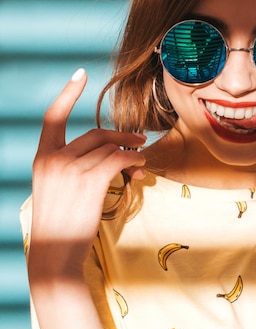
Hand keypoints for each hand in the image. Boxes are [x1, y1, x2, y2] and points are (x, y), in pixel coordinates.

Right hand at [29, 68, 145, 278]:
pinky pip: (119, 159)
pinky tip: (140, 167)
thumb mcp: (58, 189)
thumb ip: (76, 166)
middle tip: (139, 141)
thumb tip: (116, 156)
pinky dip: (134, 159)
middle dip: (121, 136)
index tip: (80, 75)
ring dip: (131, 153)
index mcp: (42, 157)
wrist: (56, 253)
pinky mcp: (89, 180)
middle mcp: (52, 158)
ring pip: (110, 148)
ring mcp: (69, 168)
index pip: (53, 117)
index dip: (68, 94)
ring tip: (140, 164)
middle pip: (95, 134)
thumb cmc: (62, 223)